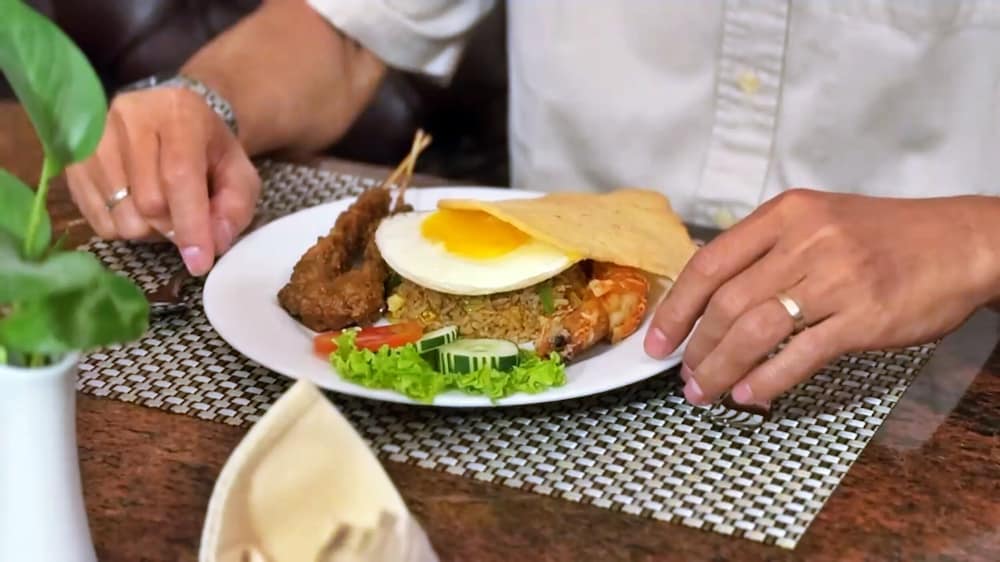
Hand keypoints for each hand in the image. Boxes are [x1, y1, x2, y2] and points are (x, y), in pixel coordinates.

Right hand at [65, 87, 260, 275]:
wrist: (169, 117)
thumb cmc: (207, 148)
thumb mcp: (237, 172)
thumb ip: (235, 206)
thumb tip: (216, 243)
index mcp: (179, 114)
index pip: (179, 175)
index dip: (191, 225)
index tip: (200, 262)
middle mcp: (131, 117)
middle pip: (148, 202)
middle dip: (172, 229)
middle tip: (185, 224)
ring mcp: (95, 136)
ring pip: (120, 216)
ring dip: (147, 231)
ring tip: (161, 211)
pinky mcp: (73, 159)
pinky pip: (96, 219)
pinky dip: (121, 228)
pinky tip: (135, 209)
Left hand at [643, 189, 999, 406]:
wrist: (961, 243)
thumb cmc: (883, 236)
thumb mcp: (817, 221)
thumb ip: (765, 251)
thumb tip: (710, 299)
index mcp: (785, 214)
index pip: (709, 263)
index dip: (676, 308)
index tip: (657, 341)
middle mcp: (805, 241)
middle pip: (727, 303)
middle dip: (696, 347)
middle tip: (683, 376)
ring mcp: (836, 279)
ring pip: (756, 331)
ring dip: (722, 368)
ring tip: (705, 392)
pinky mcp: (865, 316)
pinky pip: (801, 354)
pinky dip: (768, 380)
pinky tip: (750, 396)